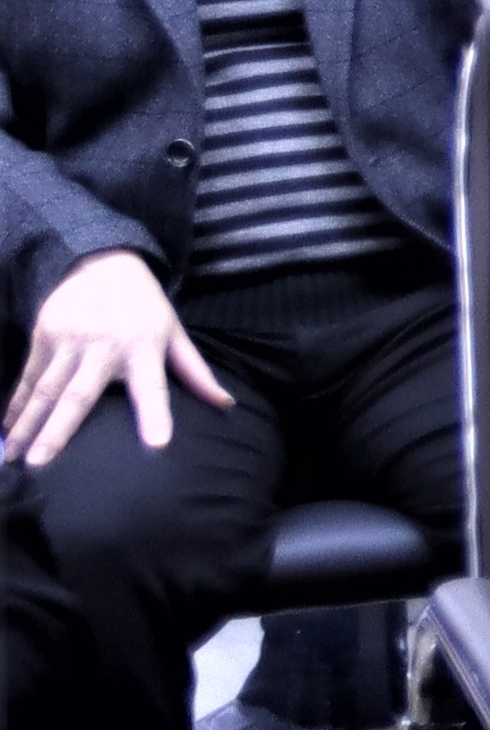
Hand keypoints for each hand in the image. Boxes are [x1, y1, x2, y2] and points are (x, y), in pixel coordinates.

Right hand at [9, 251, 224, 465]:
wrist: (104, 264)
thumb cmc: (145, 308)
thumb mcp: (174, 334)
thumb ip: (195, 372)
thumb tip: (227, 404)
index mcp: (144, 348)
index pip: (153, 387)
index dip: (156, 414)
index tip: (158, 444)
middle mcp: (105, 346)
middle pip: (78, 395)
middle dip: (58, 431)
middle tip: (41, 465)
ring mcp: (70, 340)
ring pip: (44, 390)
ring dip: (26, 425)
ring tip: (11, 458)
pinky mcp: (44, 335)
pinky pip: (27, 377)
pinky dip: (14, 404)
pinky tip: (4, 429)